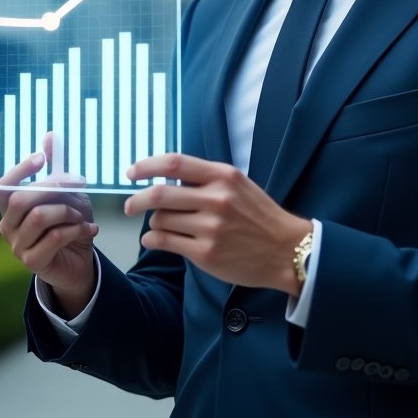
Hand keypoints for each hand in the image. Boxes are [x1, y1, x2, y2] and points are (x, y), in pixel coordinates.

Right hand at [0, 132, 98, 316]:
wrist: (79, 262)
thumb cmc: (69, 224)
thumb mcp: (67, 193)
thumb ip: (56, 168)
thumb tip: (50, 135)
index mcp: (11, 208)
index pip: (3, 186)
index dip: (20, 170)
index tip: (42, 158)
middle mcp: (8, 227)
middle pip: (21, 199)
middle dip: (53, 187)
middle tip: (80, 184)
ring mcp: (17, 246)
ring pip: (40, 216)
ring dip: (69, 210)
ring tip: (84, 215)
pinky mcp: (32, 262)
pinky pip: (55, 236)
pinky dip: (78, 229)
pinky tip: (91, 229)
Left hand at [125, 154, 310, 295]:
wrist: (286, 250)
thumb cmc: (260, 216)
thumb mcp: (238, 185)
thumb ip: (206, 179)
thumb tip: (165, 178)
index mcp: (223, 176)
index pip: (174, 164)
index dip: (146, 166)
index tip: (131, 173)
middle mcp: (216, 199)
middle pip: (159, 194)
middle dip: (137, 200)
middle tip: (130, 206)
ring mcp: (210, 228)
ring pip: (160, 220)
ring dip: (153, 222)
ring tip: (160, 225)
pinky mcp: (206, 254)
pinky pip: (165, 242)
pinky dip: (153, 239)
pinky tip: (156, 239)